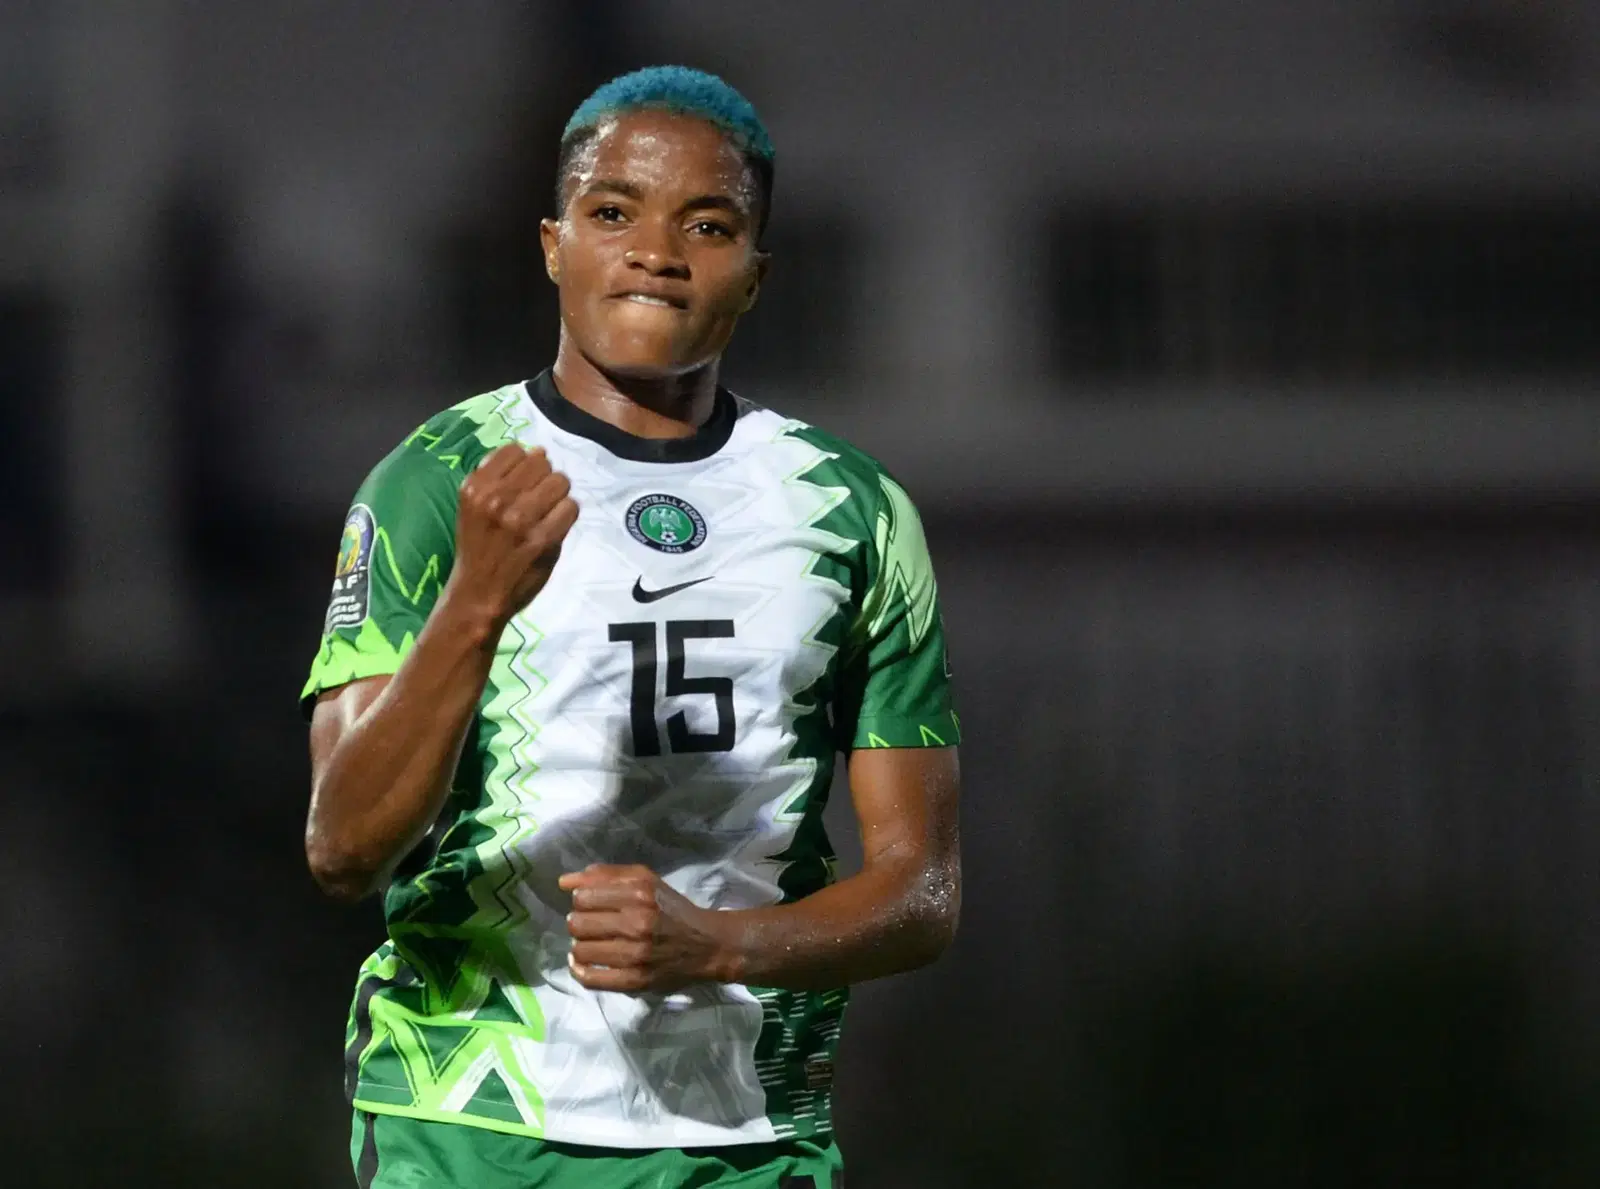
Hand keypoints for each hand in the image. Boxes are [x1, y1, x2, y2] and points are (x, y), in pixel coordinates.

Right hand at [447, 444, 577, 630]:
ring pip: (560, 482)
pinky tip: (554, 526)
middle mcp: (495, 499)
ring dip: (558, 495)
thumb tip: (538, 451)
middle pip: (541, 463)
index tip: (524, 482)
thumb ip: (498, 479)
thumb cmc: (479, 549)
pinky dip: (567, 515)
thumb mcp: (473, 506)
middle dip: (544, 478)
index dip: (526, 463)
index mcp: (474, 487)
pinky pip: (571, 507)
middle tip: (539, 498)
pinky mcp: (543, 538)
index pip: (515, 450)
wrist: (478, 595)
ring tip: (547, 512)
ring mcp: (520, 519)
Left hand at [559, 864, 735, 992]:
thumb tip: (564, 882)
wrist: (707, 945)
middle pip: (577, 923)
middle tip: (592, 925)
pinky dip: (580, 970)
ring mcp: (636, 955)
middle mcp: (638, 922)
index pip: (583, 897)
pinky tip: (583, 963)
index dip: (581, 900)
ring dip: (580, 946)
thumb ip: (605, 875)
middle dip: (579, 923)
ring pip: (580, 950)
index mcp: (640, 893)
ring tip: (593, 943)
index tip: (591, 904)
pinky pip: (589, 978)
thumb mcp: (645, 881)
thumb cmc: (671, 909)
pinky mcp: (634, 981)